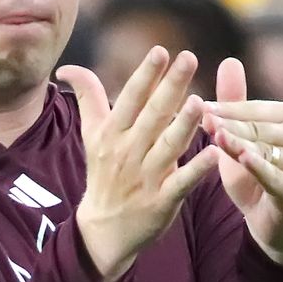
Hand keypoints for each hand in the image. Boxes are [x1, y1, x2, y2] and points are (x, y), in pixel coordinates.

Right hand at [58, 47, 222, 281]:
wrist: (102, 230)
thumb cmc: (103, 174)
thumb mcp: (91, 135)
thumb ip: (88, 98)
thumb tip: (67, 67)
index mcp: (113, 133)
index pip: (131, 98)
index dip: (146, 75)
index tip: (161, 51)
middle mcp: (128, 152)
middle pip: (152, 116)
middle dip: (170, 87)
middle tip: (189, 58)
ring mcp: (146, 177)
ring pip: (167, 147)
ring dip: (183, 125)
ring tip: (200, 101)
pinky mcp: (162, 201)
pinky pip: (181, 183)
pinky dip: (197, 170)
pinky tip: (215, 155)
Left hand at [201, 58, 282, 274]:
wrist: (273, 227)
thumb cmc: (254, 178)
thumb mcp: (238, 139)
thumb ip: (234, 103)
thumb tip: (229, 60)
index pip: (254, 108)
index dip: (227, 107)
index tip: (198, 105)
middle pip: (260, 127)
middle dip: (231, 123)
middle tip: (202, 118)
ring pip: (267, 149)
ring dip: (241, 142)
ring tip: (216, 136)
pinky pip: (276, 176)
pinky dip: (260, 167)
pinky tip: (242, 157)